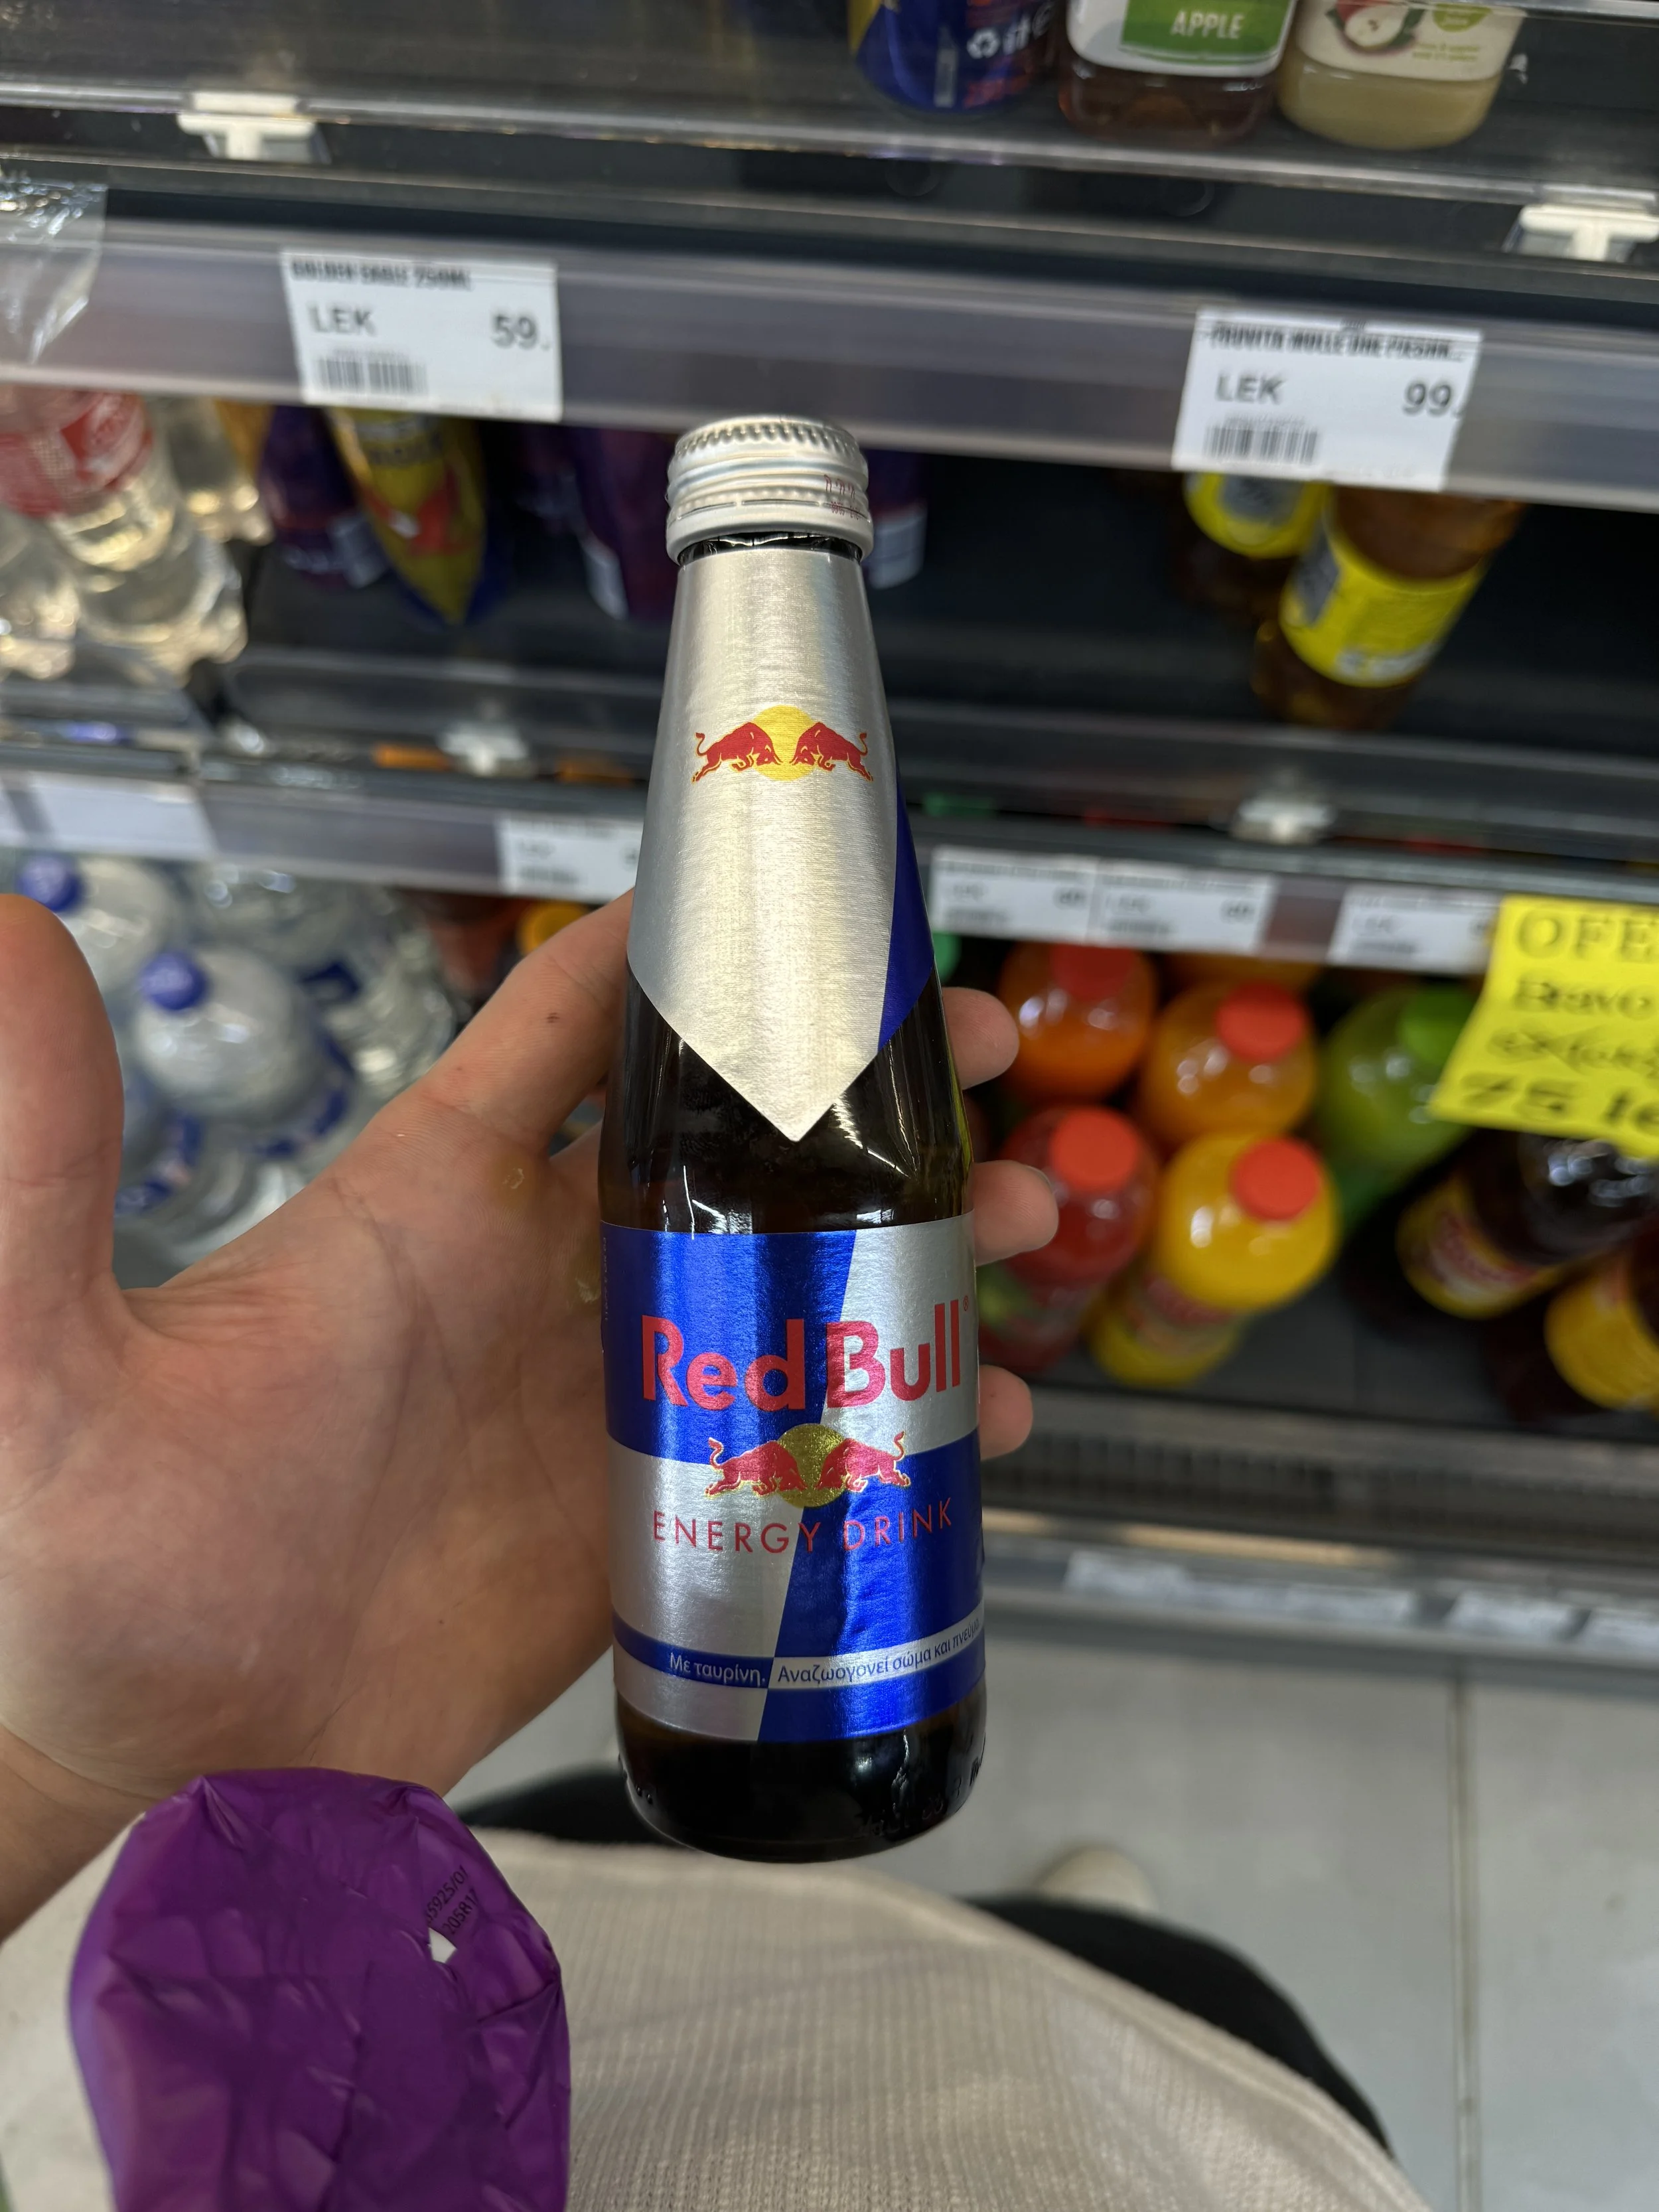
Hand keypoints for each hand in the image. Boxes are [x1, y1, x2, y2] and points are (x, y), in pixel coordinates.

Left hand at [0, 892, 1054, 1932]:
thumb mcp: (45, 1343)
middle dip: (867, 1091)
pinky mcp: (646, 1528)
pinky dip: (901, 1431)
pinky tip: (981, 1431)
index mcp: (429, 1200)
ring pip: (797, 1289)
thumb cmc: (86, 1555)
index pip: (570, 1026)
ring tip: (1023, 1231)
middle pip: (733, 1145)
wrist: (154, 1763)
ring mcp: (602, 1405)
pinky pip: (801, 1453)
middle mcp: (535, 1283)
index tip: (809, 890)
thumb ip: (37, 1149)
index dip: (689, 943)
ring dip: (917, 1248)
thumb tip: (11, 926)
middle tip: (990, 1060)